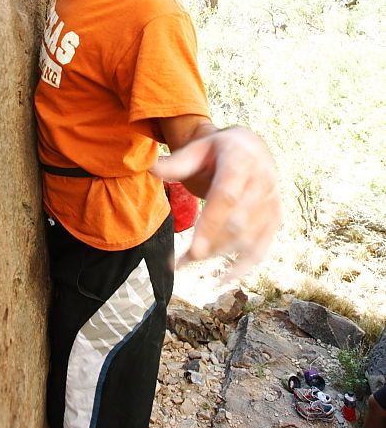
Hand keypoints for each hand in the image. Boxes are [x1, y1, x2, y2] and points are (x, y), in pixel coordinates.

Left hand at [153, 126, 280, 280]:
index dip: (212, 225)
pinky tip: (221, 281)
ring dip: (218, 254)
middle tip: (184, 258)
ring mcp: (272, 202)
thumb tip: (152, 169)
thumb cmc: (217, 150)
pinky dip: (242, 268)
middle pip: (238, 223)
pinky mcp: (275, 219)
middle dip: (211, 244)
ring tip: (189, 260)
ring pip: (248, 239)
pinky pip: (262, 249)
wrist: (250, 147)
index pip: (227, 196)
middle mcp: (263, 181)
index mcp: (241, 160)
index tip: (194, 251)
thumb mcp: (198, 148)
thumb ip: (177, 163)